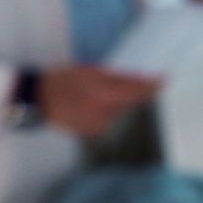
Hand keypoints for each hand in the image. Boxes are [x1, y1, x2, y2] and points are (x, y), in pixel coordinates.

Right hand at [38, 65, 161, 137]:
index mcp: (102, 92)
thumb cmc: (64, 79)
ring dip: (112, 103)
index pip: (135, 91)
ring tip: (90, 96)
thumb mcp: (90, 70)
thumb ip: (115, 76)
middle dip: (126, 93)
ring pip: (117, 111)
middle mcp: (102, 111)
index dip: (151, 86)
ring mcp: (97, 124)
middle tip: (107, 85)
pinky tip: (86, 107)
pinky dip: (102, 112)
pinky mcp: (93, 132)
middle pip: (128, 102)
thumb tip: (139, 79)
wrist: (38, 99)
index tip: (164, 80)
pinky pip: (106, 119)